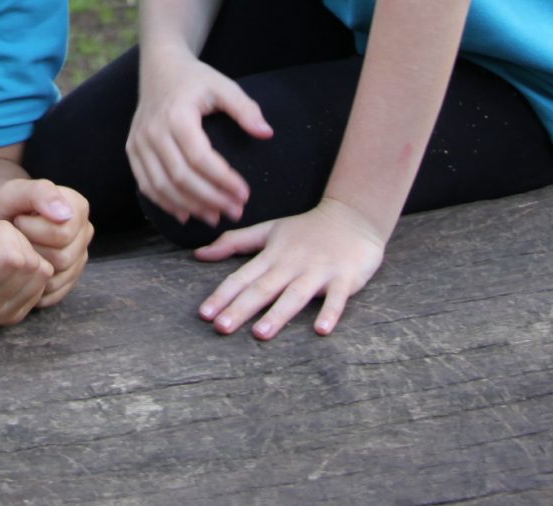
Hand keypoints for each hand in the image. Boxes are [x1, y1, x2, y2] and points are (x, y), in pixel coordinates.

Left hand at [0, 178, 92, 306]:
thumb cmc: (0, 206)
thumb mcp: (12, 192)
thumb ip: (38, 193)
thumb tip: (64, 214)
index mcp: (77, 207)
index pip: (62, 233)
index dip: (31, 230)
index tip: (15, 220)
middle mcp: (83, 233)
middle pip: (63, 257)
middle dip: (30, 249)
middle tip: (14, 238)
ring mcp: (78, 258)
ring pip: (58, 277)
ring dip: (30, 267)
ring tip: (16, 250)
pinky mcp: (69, 279)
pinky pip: (55, 293)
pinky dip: (33, 285)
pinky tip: (19, 269)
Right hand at [0, 204, 51, 325]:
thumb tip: (9, 256)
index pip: (10, 256)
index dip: (3, 231)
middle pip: (28, 264)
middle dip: (16, 239)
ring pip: (40, 272)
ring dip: (25, 250)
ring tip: (1, 248)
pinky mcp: (16, 315)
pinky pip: (44, 280)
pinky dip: (31, 263)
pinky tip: (9, 262)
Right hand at [128, 53, 272, 226]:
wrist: (160, 68)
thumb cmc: (195, 79)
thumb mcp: (223, 86)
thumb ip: (245, 108)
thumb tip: (266, 133)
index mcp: (176, 115)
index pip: (200, 157)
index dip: (223, 180)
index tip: (245, 194)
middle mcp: (153, 131)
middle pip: (180, 177)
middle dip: (210, 199)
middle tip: (236, 211)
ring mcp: (138, 142)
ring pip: (161, 186)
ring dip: (189, 207)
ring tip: (215, 217)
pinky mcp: (132, 150)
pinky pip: (146, 184)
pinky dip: (165, 203)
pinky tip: (186, 214)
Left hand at [193, 198, 385, 338]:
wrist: (354, 217)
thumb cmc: (306, 229)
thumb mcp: (268, 230)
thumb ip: (234, 242)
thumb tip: (199, 254)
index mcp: (272, 255)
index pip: (242, 277)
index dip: (222, 295)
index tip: (204, 314)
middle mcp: (292, 264)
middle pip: (263, 289)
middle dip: (241, 308)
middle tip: (221, 328)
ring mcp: (318, 271)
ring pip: (295, 294)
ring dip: (278, 314)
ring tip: (260, 334)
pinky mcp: (345, 277)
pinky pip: (337, 298)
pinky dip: (330, 313)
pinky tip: (321, 330)